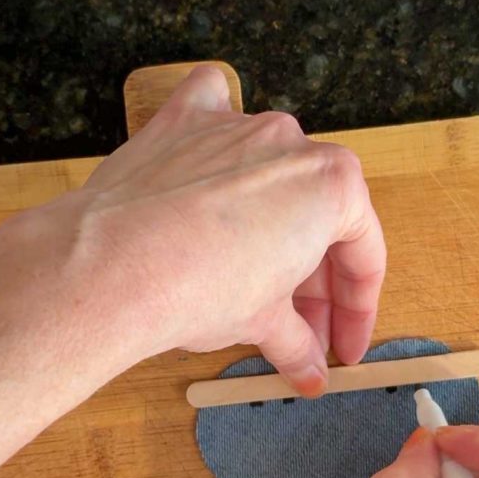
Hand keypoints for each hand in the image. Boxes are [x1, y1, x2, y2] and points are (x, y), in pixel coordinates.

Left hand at [24, 64, 385, 395]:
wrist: (114, 268)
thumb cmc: (197, 287)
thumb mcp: (261, 324)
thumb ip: (296, 342)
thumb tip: (309, 369)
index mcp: (332, 186)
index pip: (363, 257)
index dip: (358, 312)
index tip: (345, 345)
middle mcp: (290, 143)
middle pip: (318, 220)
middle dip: (314, 284)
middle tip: (304, 334)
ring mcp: (235, 126)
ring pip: (272, 177)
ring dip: (273, 229)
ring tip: (257, 285)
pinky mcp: (182, 123)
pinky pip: (214, 108)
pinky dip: (221, 134)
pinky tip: (219, 154)